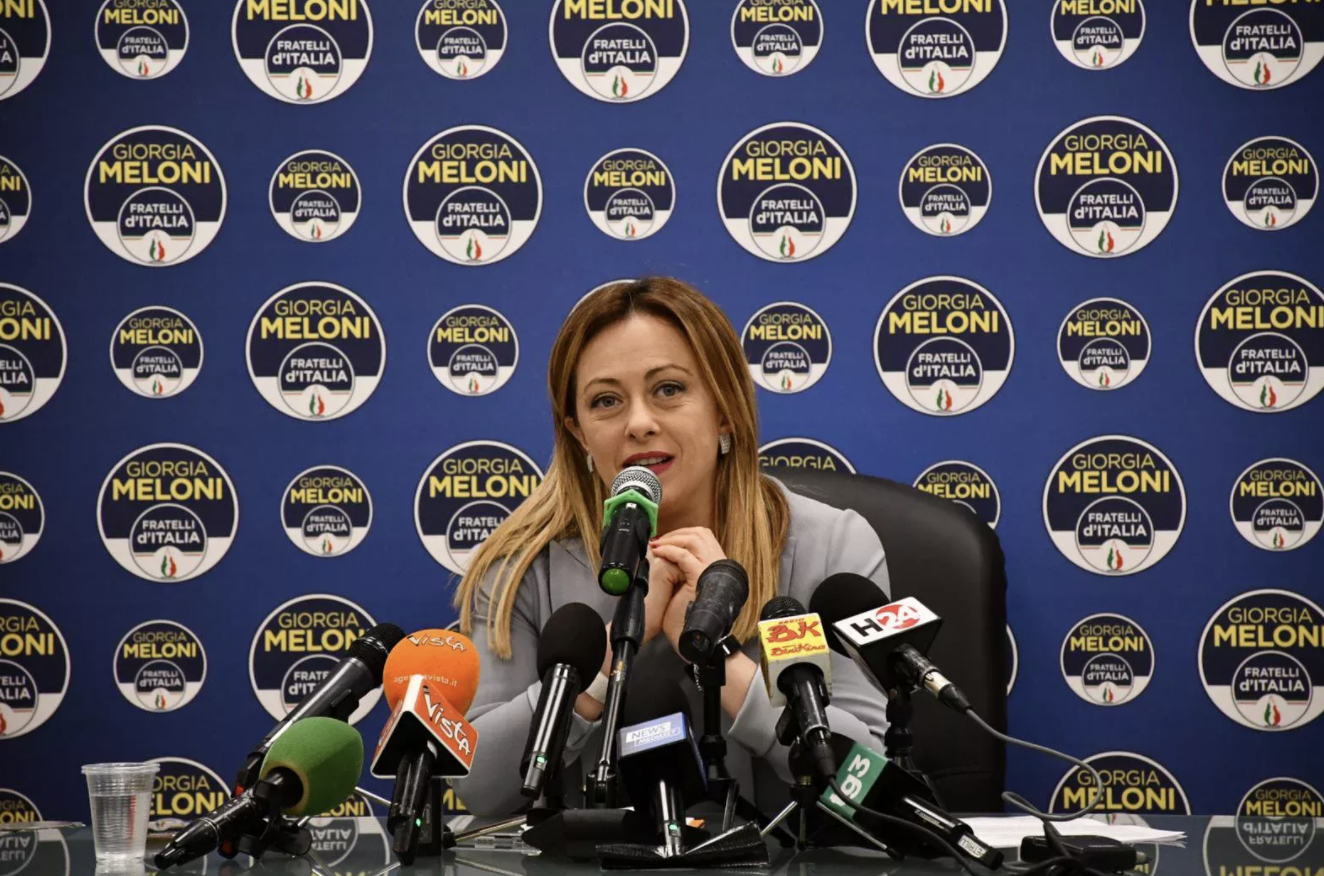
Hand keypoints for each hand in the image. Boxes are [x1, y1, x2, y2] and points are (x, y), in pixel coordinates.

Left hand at [648, 527, 727, 654]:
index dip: (684, 535)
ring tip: (658, 545)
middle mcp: (717, 566)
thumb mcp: (684, 586)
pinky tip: (659, 553)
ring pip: (695, 539)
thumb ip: (682, 569)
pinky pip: (684, 556)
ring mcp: (711, 570)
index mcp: (716, 568)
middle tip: (660, 540)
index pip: (704, 538)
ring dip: (673, 538)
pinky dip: (670, 550)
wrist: (689, 638)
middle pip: (702, 533)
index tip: (665, 540)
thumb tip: (666, 551)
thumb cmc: (684, 617)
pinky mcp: (700, 576)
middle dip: (678, 533)